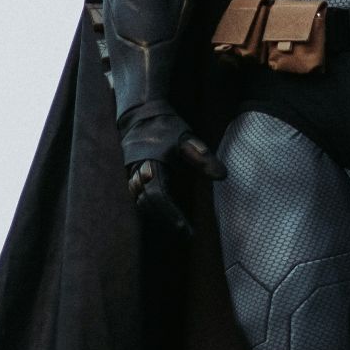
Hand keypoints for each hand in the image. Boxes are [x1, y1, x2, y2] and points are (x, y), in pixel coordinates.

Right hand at [120, 107, 225, 236]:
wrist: (138, 115)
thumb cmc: (165, 127)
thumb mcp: (187, 138)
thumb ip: (203, 157)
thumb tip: (222, 176)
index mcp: (150, 162)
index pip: (158, 195)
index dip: (171, 214)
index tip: (185, 229)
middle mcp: (135, 172)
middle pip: (146, 204)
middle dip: (165, 221)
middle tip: (185, 234)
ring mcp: (128, 175)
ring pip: (139, 204)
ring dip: (156, 217)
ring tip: (177, 227)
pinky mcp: (127, 177)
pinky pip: (135, 199)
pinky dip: (149, 209)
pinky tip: (163, 216)